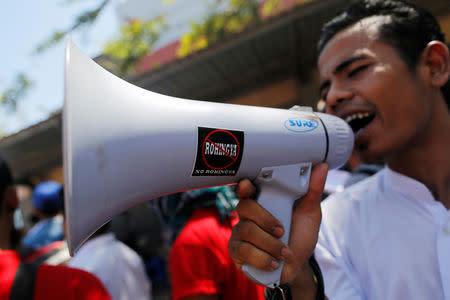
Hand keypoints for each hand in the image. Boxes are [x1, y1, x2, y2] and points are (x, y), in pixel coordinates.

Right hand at [228, 163, 328, 284]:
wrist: (297, 267)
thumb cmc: (299, 237)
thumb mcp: (310, 214)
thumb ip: (313, 191)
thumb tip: (322, 167)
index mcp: (262, 202)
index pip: (247, 189)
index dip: (244, 186)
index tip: (248, 185)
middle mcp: (247, 216)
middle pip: (244, 206)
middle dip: (265, 220)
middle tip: (281, 231)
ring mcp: (239, 233)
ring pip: (246, 230)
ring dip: (271, 244)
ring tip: (284, 252)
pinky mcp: (236, 251)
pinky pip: (243, 250)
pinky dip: (263, 258)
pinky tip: (273, 262)